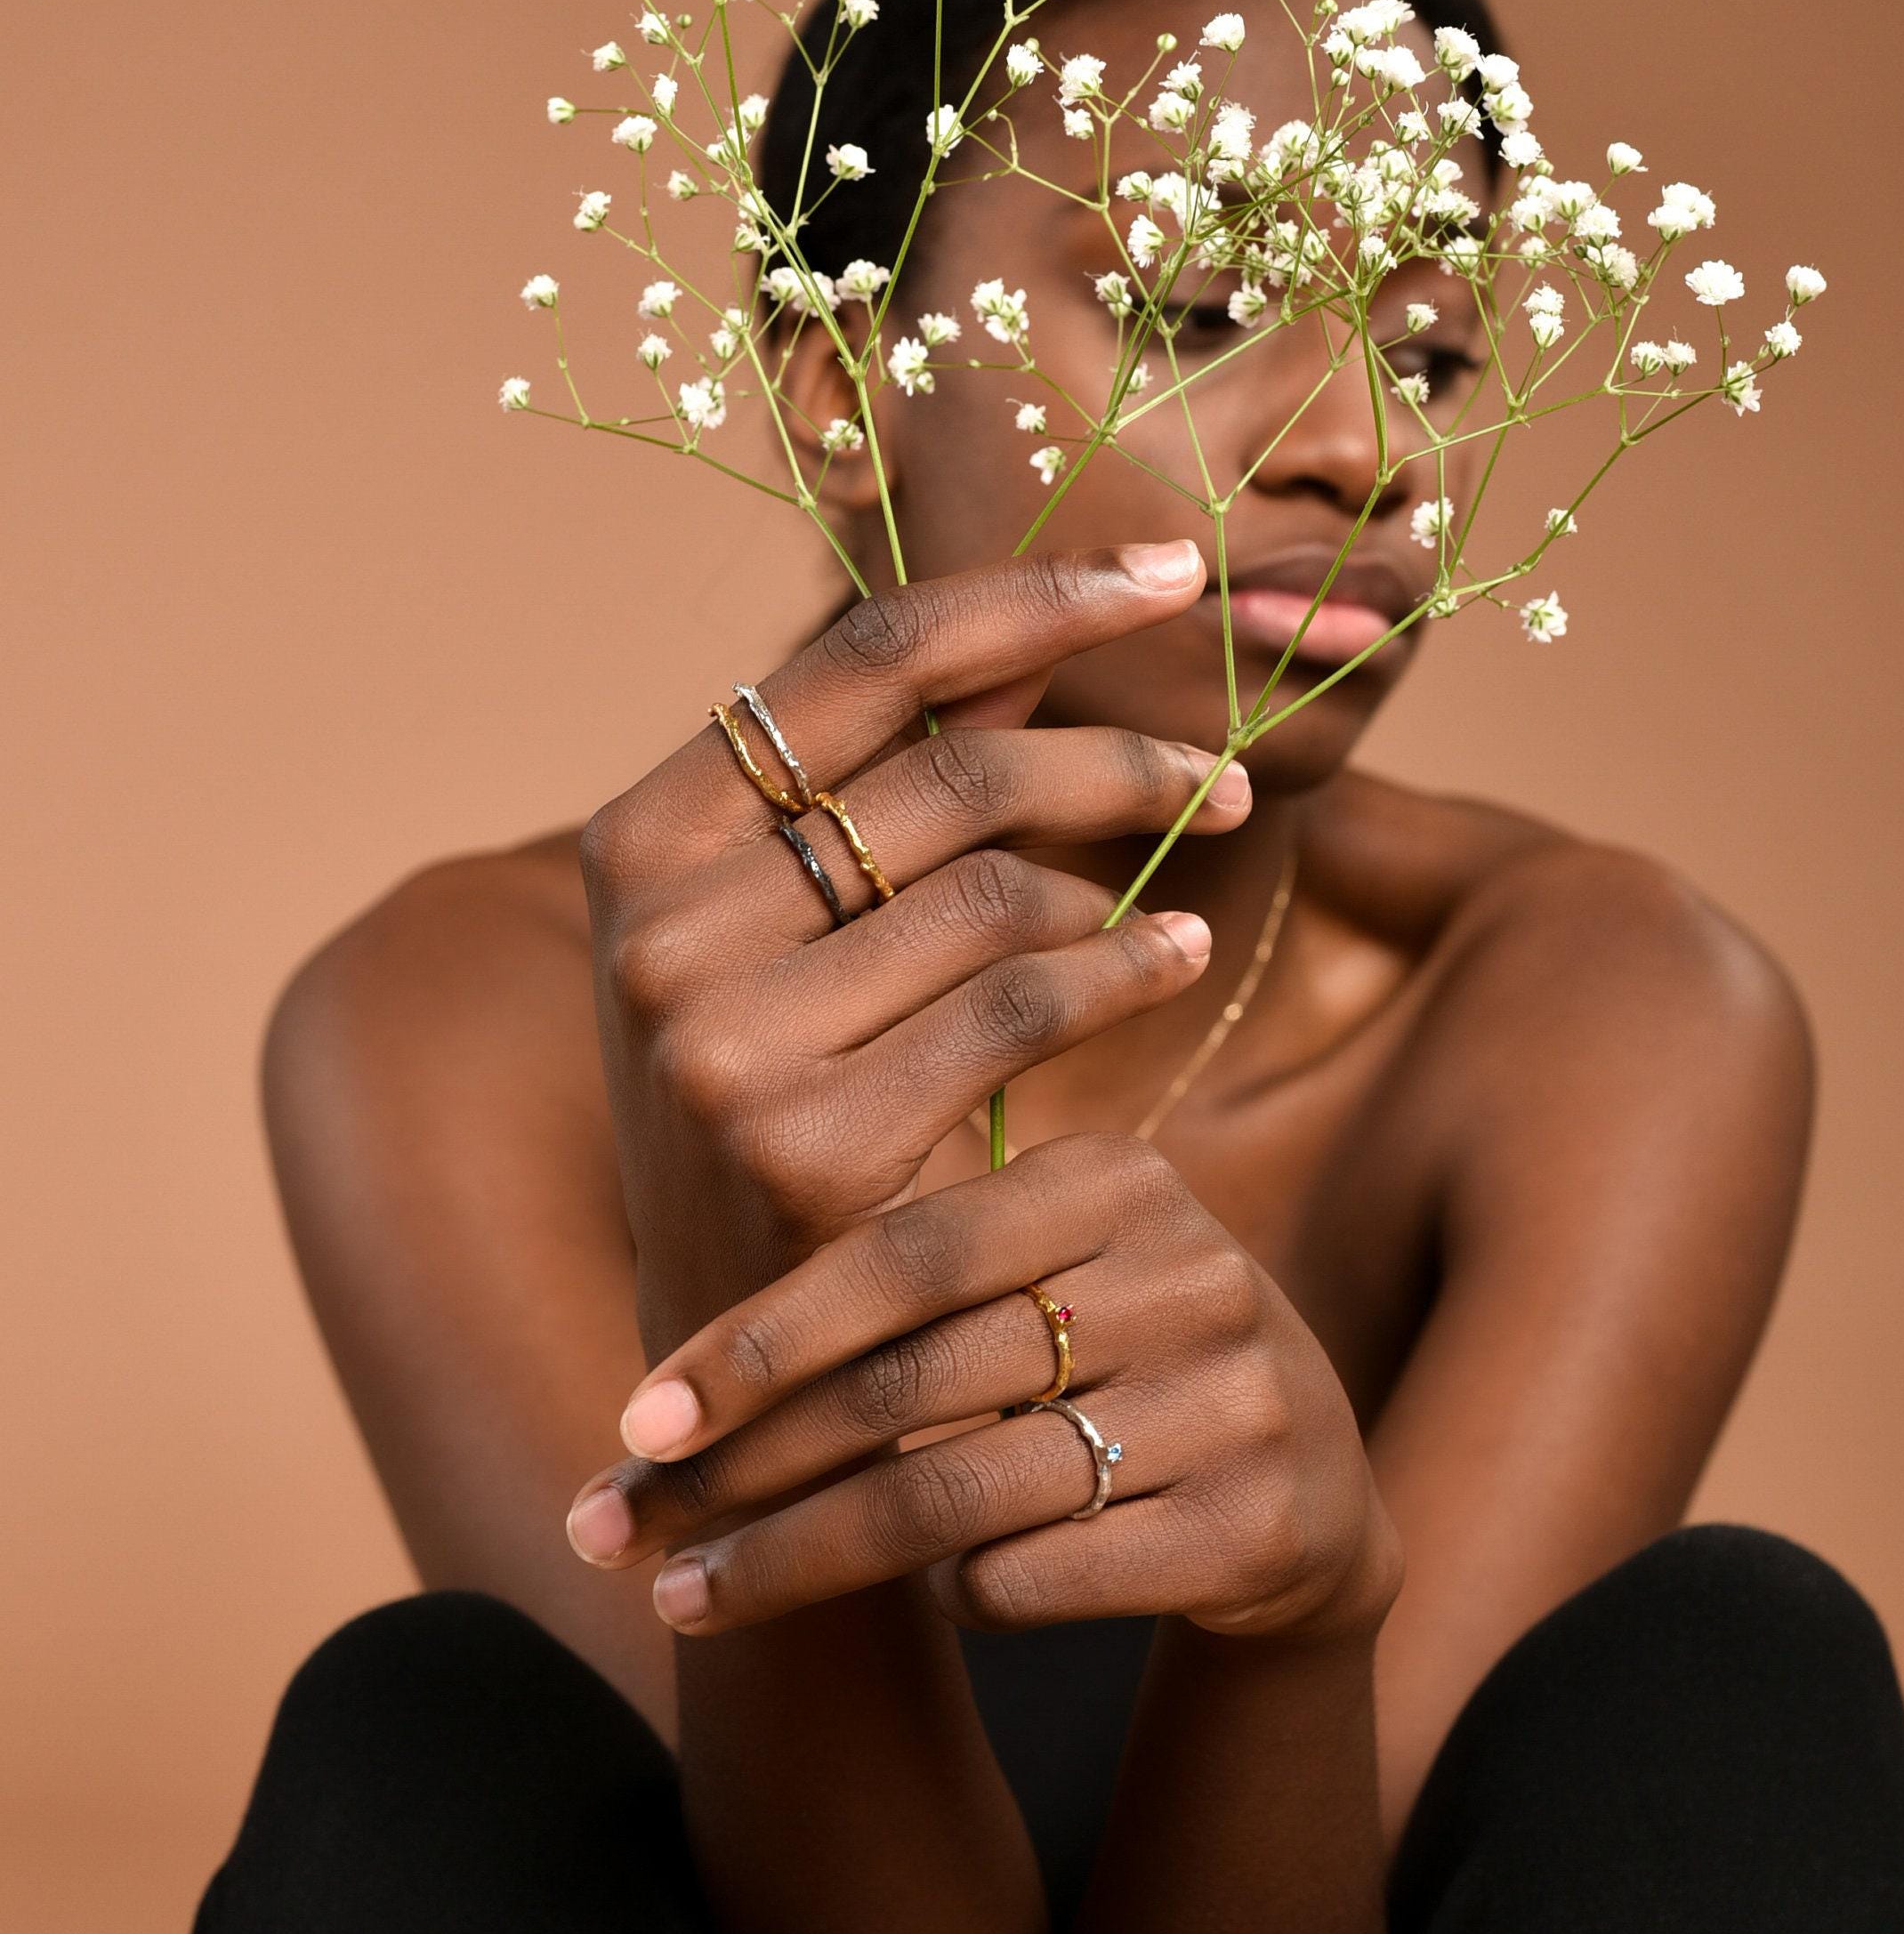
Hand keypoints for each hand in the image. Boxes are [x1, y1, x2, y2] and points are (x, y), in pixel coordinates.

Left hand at [563, 1133, 1406, 1648]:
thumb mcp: (1038, 1281)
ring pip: (961, 1497)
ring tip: (690, 1599)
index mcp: (1119, 1180)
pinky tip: (924, 1606)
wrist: (1306, 1499)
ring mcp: (1237, 1402)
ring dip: (800, 1560)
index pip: (904, 1253)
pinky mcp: (1260, 1526)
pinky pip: (1040, 1574)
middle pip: (914, 1385)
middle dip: (747, 1469)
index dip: (761, 1339)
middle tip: (617, 1531)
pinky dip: (960, 1597)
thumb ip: (895, 1281)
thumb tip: (662, 1367)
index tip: (639, 1421)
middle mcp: (1190, 1274)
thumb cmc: (1109, 1373)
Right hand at [577, 541, 1244, 1359]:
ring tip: (1191, 882)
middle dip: (1118, 755)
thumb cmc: (780, 1116)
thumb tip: (1029, 649)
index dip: (1028, 595)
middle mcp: (660, 927)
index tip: (1167, 571)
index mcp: (644, 838)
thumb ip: (884, 795)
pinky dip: (1128, 964)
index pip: (860, 657)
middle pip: (949, 769)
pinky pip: (1025, 1000)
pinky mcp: (810, 1142)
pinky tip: (1179, 954)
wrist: (737, 1361)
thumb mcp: (789, 941)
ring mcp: (724, 1038)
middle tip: (1229, 771)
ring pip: (997, 885)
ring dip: (1128, 868)